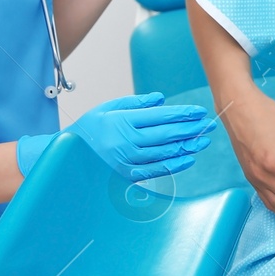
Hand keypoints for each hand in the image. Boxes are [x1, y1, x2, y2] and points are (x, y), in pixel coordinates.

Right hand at [16, 92, 217, 179]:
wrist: (65, 157)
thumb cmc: (87, 130)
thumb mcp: (107, 108)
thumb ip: (136, 103)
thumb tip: (161, 99)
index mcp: (124, 121)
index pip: (161, 116)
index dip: (182, 113)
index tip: (198, 111)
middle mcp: (128, 141)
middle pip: (167, 134)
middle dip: (191, 129)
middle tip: (209, 124)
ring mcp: (128, 160)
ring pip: (165, 152)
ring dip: (187, 146)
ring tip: (203, 141)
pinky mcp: (127, 176)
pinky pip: (156, 170)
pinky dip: (174, 165)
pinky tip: (188, 159)